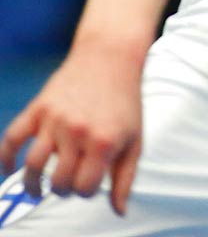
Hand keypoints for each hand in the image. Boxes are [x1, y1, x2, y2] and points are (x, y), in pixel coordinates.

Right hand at [0, 35, 144, 215]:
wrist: (110, 57)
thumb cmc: (126, 101)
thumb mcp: (135, 138)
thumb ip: (127, 177)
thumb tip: (119, 211)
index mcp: (104, 142)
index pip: (85, 188)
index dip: (86, 191)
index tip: (89, 183)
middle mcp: (78, 132)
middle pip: (58, 181)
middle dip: (61, 189)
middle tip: (66, 183)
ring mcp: (55, 120)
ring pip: (32, 166)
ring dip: (32, 184)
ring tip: (38, 188)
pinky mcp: (38, 108)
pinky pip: (12, 138)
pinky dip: (5, 158)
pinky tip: (10, 169)